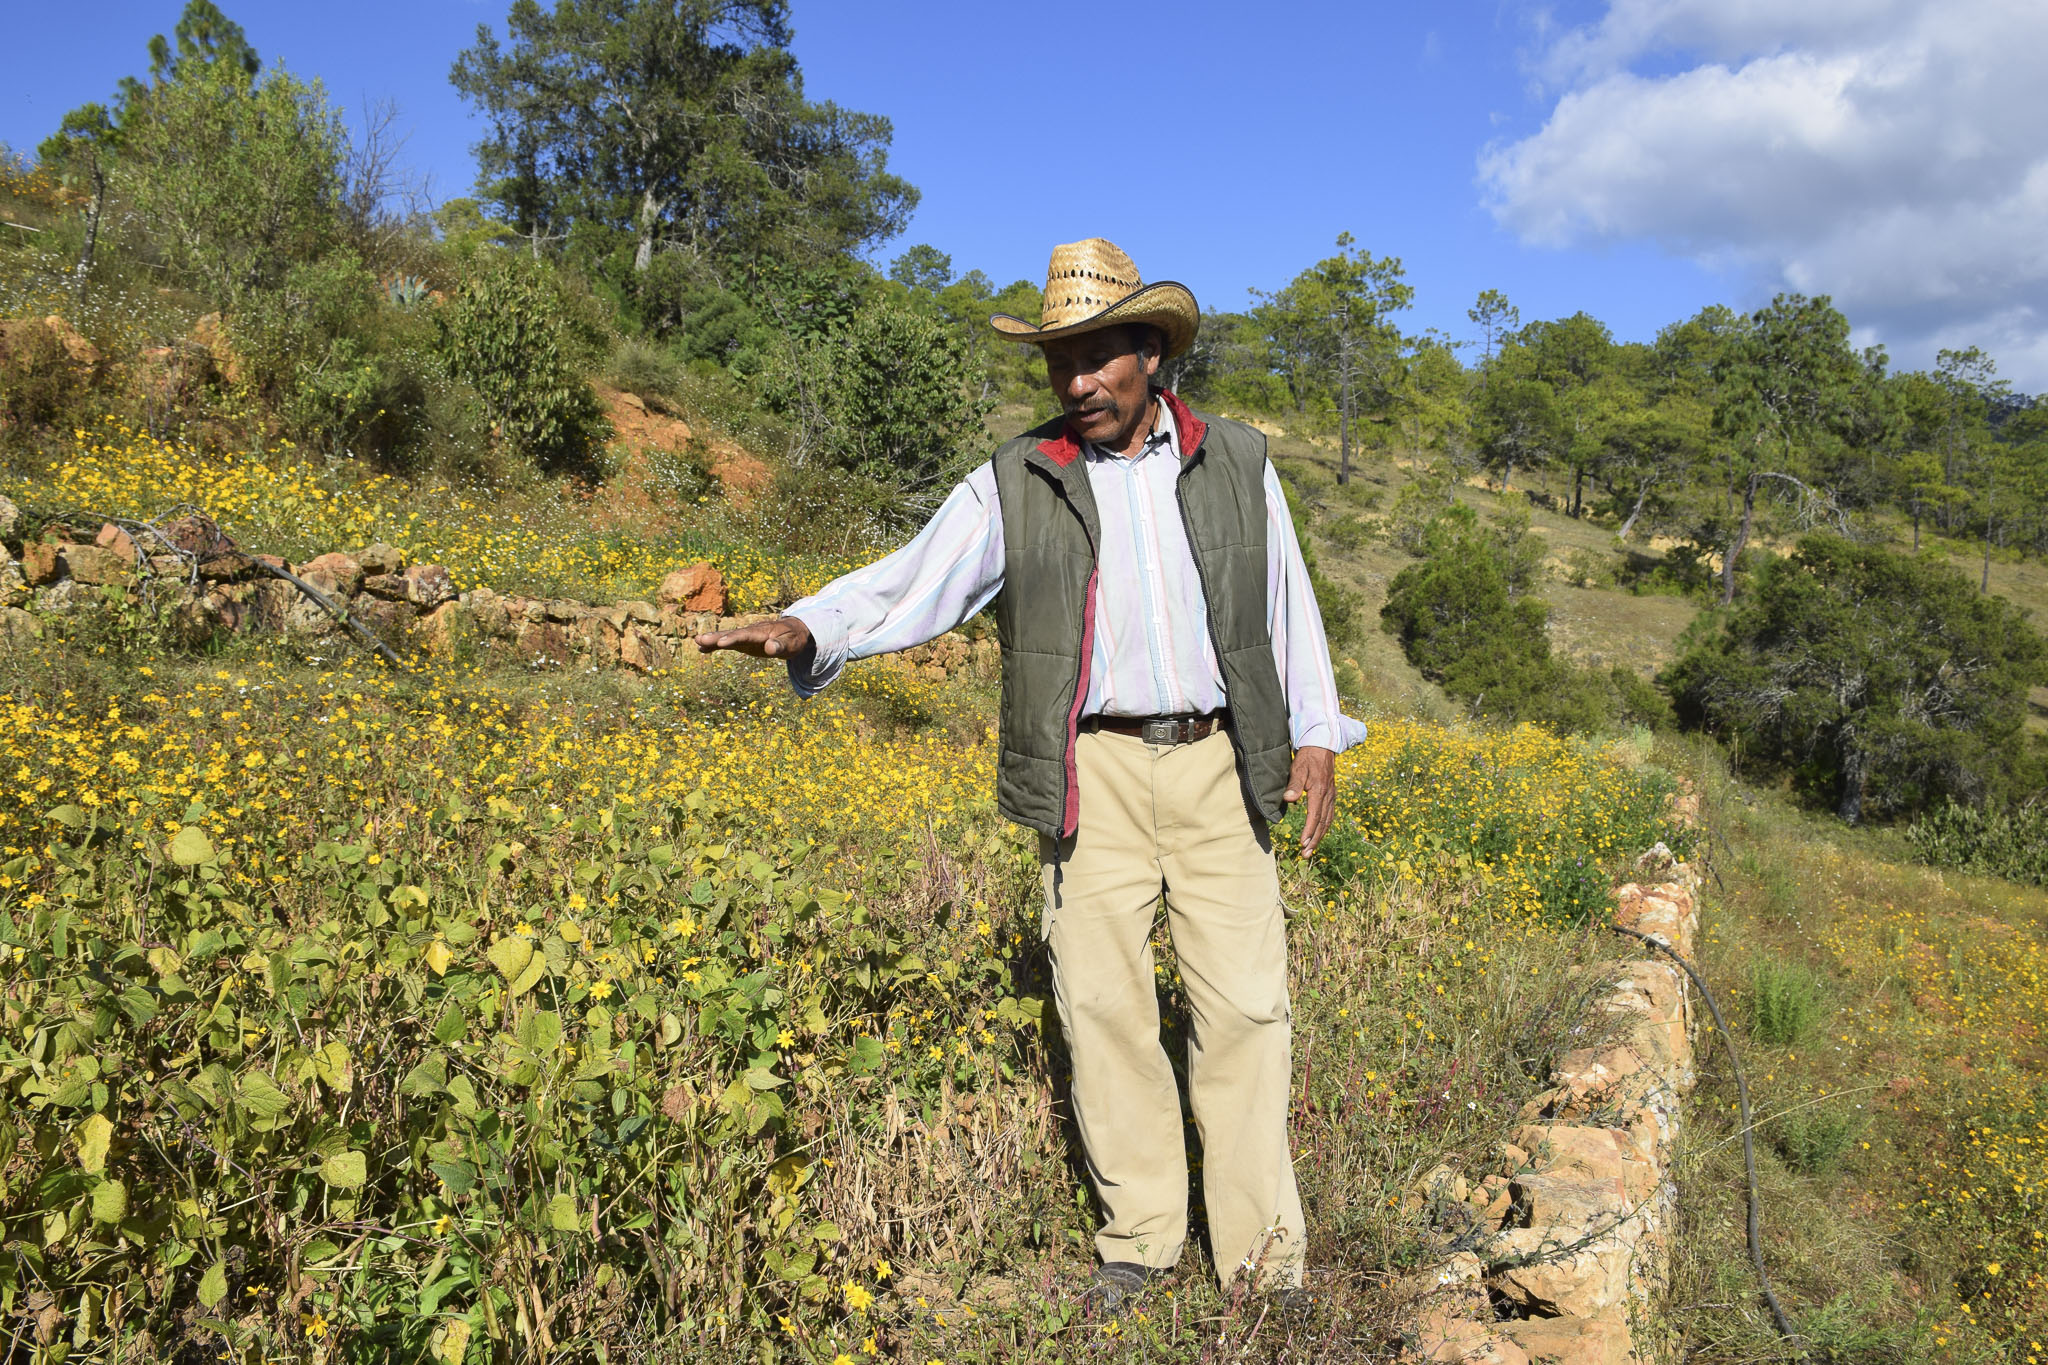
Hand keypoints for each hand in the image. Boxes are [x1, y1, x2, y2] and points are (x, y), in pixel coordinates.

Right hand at [694, 615, 813, 662]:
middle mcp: (750, 632)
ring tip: (697, 642)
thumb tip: (770, 647)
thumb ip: (781, 645)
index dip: (733, 638)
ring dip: (712, 640)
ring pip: (726, 637)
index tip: (721, 643)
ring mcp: (745, 637)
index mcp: (761, 632)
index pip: (745, 635)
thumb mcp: (791, 644)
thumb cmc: (793, 638)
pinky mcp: (743, 643)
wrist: (792, 632)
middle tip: (700, 640)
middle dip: (716, 637)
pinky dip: (715, 646)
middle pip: (731, 634)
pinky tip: (701, 649)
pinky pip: (727, 644)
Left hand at [1283, 746, 1336, 855]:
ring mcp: (1332, 796)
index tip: (1302, 843)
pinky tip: (1319, 835)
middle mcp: (1328, 796)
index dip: (1309, 831)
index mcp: (1319, 791)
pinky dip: (1324, 828)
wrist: (1323, 747)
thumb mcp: (1298, 768)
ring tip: (1310, 850)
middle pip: (1322, 823)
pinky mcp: (1332, 796)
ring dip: (1319, 837)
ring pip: (1327, 821)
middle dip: (1314, 840)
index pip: (1314, 816)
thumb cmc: (1307, 758)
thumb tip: (1288, 799)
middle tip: (1306, 854)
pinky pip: (1330, 815)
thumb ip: (1294, 784)